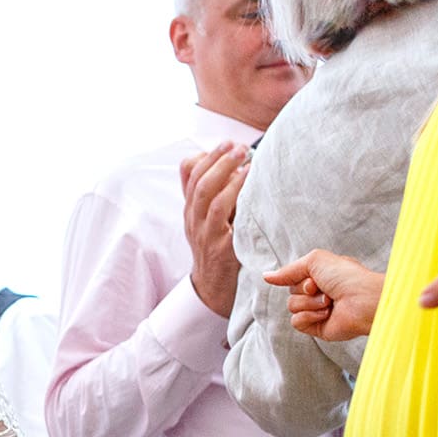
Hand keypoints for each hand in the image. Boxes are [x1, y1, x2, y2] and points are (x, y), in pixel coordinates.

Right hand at [179, 141, 251, 317]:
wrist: (213, 293)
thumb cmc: (219, 255)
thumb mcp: (211, 224)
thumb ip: (217, 199)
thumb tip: (233, 167)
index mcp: (190, 212)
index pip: (188, 175)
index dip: (206, 155)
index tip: (225, 143)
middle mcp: (193, 221)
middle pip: (197, 181)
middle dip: (217, 159)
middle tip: (238, 146)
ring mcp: (204, 234)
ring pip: (206, 196)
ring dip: (225, 172)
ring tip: (244, 158)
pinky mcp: (218, 248)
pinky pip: (222, 217)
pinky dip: (234, 195)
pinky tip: (249, 184)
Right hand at [263, 250, 384, 342]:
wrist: (363, 300)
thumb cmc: (347, 277)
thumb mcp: (315, 261)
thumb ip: (289, 270)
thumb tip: (266, 277)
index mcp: (321, 277)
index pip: (294, 278)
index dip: (300, 277)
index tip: (316, 278)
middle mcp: (319, 294)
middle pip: (291, 292)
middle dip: (304, 290)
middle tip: (324, 289)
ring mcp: (318, 312)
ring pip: (292, 307)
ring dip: (309, 303)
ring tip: (329, 302)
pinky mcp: (318, 328)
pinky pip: (296, 322)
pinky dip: (309, 316)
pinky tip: (326, 314)